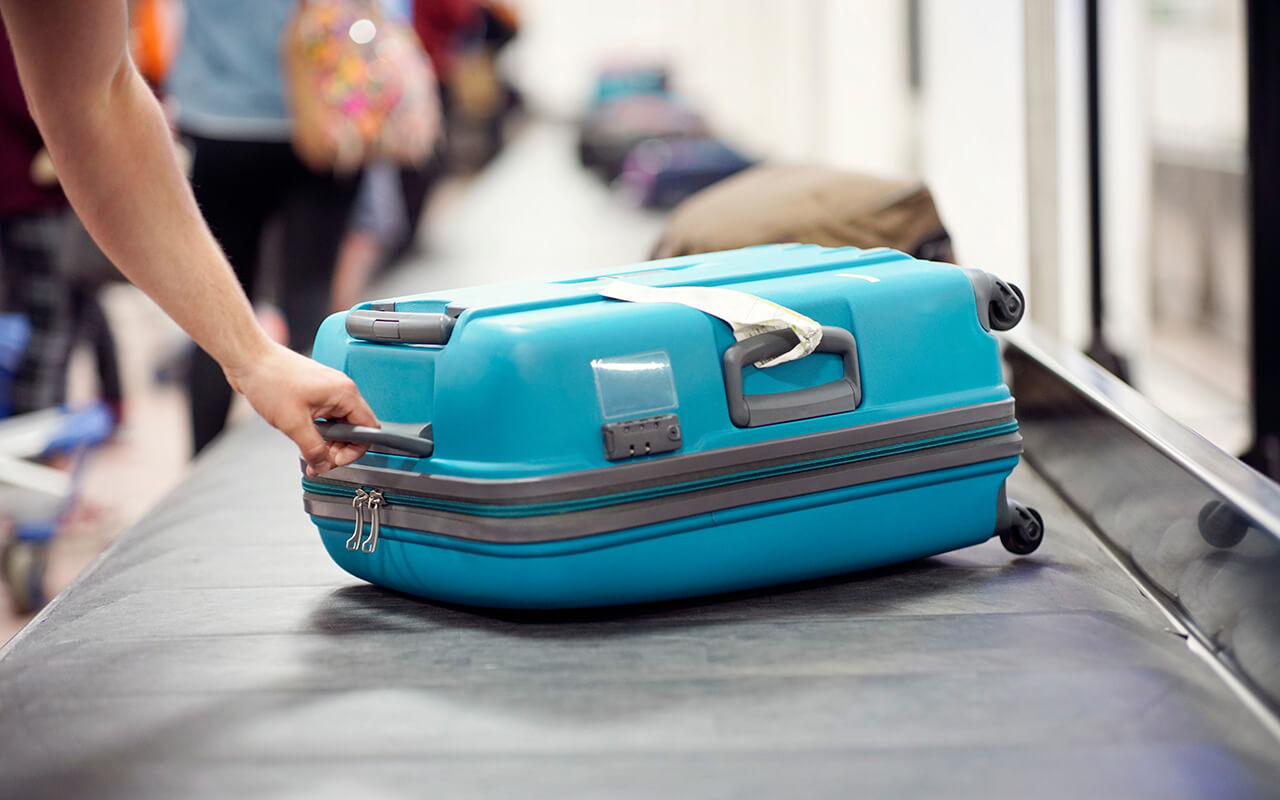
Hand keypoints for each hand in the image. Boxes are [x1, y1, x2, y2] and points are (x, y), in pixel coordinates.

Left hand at [226, 342, 378, 475]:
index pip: (368, 429)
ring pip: (339, 425)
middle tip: (319, 460)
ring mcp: (327, 391)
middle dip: (338, 449)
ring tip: (309, 452)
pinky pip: (326, 418)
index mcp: (344, 393)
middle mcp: (340, 390)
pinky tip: (304, 438)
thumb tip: (324, 465)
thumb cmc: (270, 378)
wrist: (249, 359)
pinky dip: (318, 432)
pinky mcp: (315, 393)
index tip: (335, 460)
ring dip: (327, 442)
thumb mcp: (293, 423)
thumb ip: (313, 449)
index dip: (354, 450)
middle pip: (354, 429)